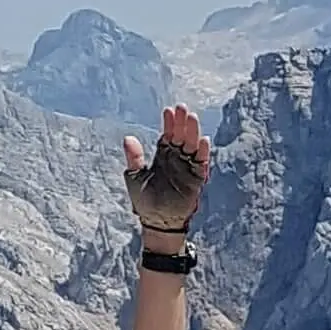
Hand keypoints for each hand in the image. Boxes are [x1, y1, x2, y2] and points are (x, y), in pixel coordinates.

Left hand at [124, 105, 210, 237]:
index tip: (167, 110)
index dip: (168, 123)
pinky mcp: (196, 177)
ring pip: (193, 145)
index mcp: (163, 155)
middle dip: (182, 122)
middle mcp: (177, 157)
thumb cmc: (144, 200)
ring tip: (191, 118)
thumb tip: (127, 138)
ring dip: (193, 131)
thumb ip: (134, 158)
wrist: (156, 221)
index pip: (167, 134)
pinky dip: (203, 151)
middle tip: (181, 108)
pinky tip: (202, 140)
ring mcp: (187, 166)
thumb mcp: (135, 177)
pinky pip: (201, 162)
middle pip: (182, 135)